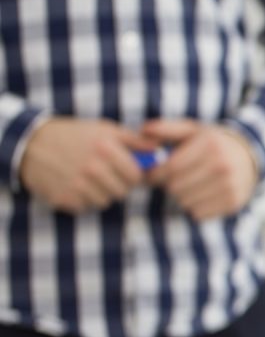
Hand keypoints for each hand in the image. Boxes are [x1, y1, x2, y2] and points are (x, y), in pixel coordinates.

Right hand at [18, 117, 150, 211]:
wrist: (31, 144)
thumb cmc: (74, 135)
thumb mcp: (104, 129)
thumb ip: (134, 140)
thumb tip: (160, 150)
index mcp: (104, 148)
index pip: (136, 176)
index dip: (134, 175)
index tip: (126, 171)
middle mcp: (91, 168)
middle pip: (122, 192)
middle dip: (119, 185)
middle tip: (107, 175)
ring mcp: (75, 185)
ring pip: (105, 202)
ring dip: (101, 193)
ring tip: (90, 179)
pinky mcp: (62, 198)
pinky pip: (85, 207)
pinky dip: (84, 199)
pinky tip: (75, 185)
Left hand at [142, 119, 258, 219]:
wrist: (248, 157)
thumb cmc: (211, 144)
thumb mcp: (192, 131)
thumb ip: (167, 129)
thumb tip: (144, 130)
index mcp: (210, 145)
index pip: (171, 168)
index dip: (155, 174)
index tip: (153, 175)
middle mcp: (222, 165)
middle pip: (175, 187)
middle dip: (169, 185)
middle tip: (174, 179)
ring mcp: (230, 185)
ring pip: (185, 202)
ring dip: (182, 196)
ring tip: (190, 185)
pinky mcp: (233, 202)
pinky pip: (198, 213)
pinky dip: (195, 207)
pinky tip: (202, 194)